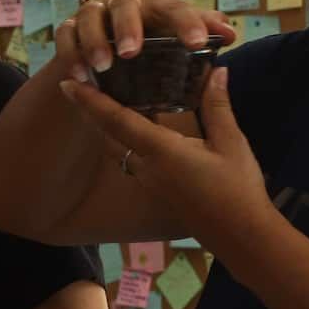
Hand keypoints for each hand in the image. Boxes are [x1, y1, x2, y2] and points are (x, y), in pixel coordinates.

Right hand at [56, 0, 235, 82]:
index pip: (172, 6)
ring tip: (102, 67)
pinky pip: (64, 35)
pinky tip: (80, 77)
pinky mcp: (70, 30)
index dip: (186, 21)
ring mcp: (94, 14)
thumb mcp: (178, 41)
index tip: (197, 42)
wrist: (114, 55)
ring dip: (94, 40)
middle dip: (127, 26)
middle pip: (123, 2)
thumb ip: (202, 34)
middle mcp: (124, 3)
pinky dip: (70, 53)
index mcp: (156, 4)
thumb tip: (231, 34)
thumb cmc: (155, 46)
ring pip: (88, 15)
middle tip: (131, 53)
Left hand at [58, 64, 273, 257]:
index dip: (91, 101)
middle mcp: (148, 168)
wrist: (242, 237)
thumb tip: (217, 71)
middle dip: (92, 112)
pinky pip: (132, 162)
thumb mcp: (231, 143)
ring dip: (106, 129)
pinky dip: (124, 142)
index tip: (67, 84)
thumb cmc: (238, 190)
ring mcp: (151, 183)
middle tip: (79, 87)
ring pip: (118, 151)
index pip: (117, 121)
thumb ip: (217, 106)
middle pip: (109, 136)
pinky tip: (134, 133)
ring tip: (102, 105)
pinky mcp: (158, 193)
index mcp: (161, 152)